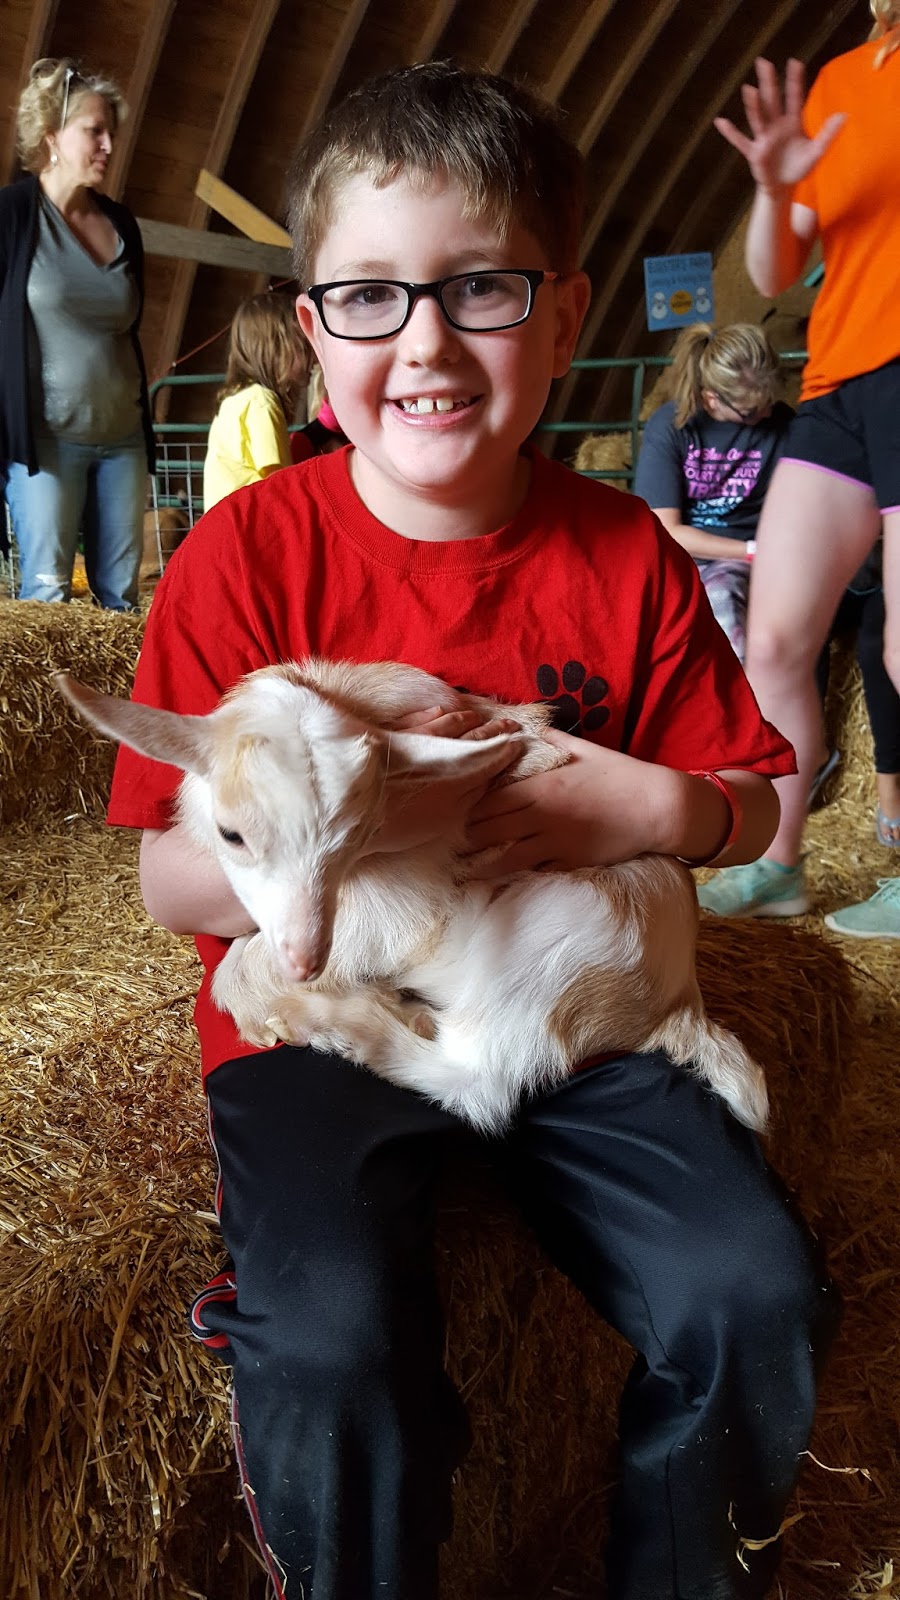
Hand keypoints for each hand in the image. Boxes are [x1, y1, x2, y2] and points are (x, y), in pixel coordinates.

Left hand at [368, 704, 522, 853]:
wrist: (357, 806)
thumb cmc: (401, 823)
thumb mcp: (445, 818)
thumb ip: (467, 797)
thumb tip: (485, 778)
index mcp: (459, 773)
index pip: (489, 756)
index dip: (505, 748)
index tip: (518, 742)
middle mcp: (442, 751)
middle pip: (473, 735)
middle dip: (494, 730)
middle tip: (510, 725)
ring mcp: (418, 738)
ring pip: (450, 722)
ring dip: (468, 718)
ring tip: (479, 716)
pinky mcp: (396, 734)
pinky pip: (421, 718)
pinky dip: (435, 713)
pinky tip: (440, 710)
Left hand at [464, 731, 673, 876]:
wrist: (654, 806)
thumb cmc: (620, 774)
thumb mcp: (585, 749)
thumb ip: (554, 739)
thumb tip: (534, 728)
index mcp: (541, 787)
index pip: (492, 800)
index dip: (472, 808)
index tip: (461, 812)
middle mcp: (542, 815)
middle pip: (491, 829)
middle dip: (470, 836)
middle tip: (457, 841)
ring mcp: (555, 842)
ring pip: (507, 857)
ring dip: (484, 863)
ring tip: (468, 867)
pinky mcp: (570, 861)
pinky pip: (536, 871)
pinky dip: (519, 874)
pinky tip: (504, 879)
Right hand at [713, 57, 844, 195]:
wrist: (783, 186)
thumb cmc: (799, 166)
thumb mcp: (817, 151)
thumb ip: (828, 134)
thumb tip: (843, 115)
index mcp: (792, 122)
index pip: (794, 97)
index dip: (794, 81)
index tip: (794, 61)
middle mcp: (776, 125)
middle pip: (771, 100)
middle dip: (768, 82)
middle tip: (763, 62)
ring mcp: (763, 137)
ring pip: (758, 117)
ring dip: (753, 104)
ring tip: (748, 89)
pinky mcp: (754, 152)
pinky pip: (741, 141)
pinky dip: (730, 133)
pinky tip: (720, 121)